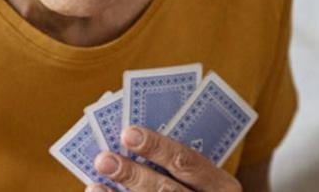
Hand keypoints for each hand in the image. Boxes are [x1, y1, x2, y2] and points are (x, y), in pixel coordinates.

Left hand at [86, 125, 241, 191]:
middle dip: (133, 174)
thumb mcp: (204, 182)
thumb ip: (181, 168)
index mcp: (223, 187)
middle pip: (167, 191)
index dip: (158, 147)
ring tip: (95, 181)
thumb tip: (132, 141)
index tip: (128, 132)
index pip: (189, 162)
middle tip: (104, 158)